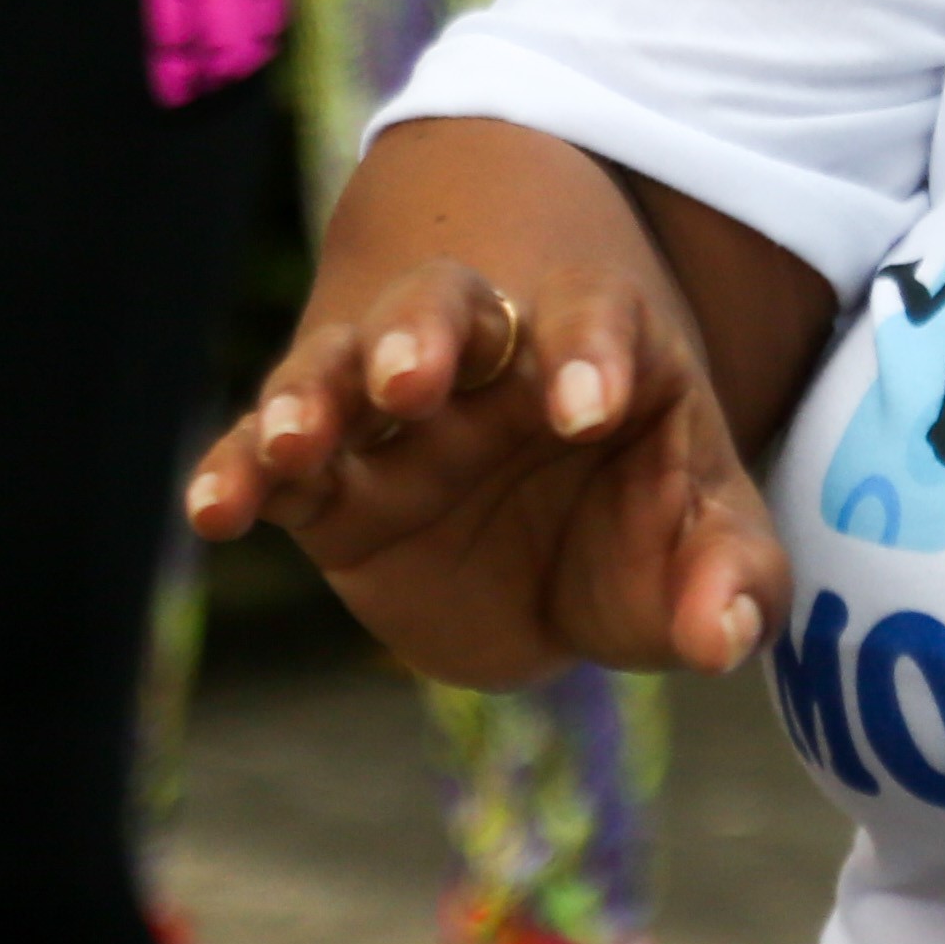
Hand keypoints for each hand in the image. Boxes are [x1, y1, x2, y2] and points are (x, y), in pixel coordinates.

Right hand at [187, 231, 779, 689]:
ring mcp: (394, 415)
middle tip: (415, 382)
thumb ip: (729, 575)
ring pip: (340, 368)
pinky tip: (215, 511)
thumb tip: (722, 635)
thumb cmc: (640, 507)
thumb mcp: (704, 534)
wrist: (555, 535)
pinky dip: (237, 472)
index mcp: (599, 345)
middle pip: (446, 308)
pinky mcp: (328, 484)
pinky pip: (269, 464)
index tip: (588, 411)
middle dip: (426, 335)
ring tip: (297, 435)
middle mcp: (488, 360)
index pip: (596, 323)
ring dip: (316, 396)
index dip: (592, 357)